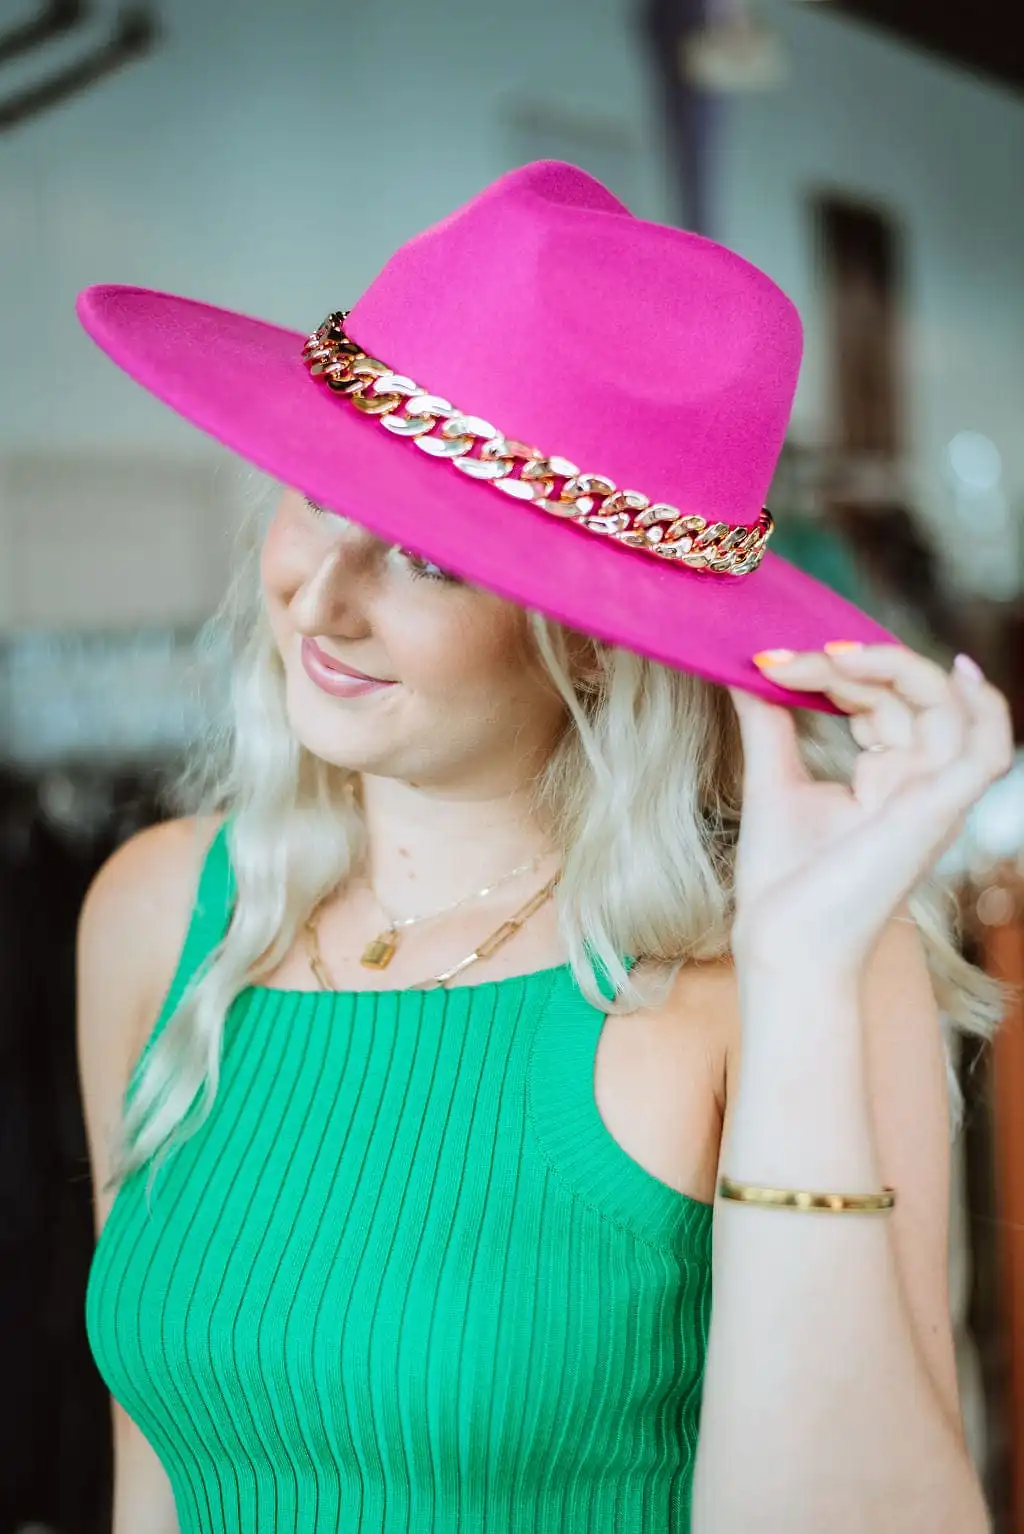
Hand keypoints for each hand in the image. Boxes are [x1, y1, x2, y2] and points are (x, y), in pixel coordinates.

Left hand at [727, 644, 1013, 976]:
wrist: (782, 942)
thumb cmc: (782, 882)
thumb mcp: (773, 781)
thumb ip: (769, 723)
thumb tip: (750, 668)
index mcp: (887, 780)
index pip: (884, 700)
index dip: (838, 669)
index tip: (772, 660)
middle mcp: (919, 786)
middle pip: (913, 694)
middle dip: (854, 664)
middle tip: (787, 661)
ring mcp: (933, 799)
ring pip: (949, 707)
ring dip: (894, 668)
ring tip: (831, 658)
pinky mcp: (939, 813)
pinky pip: (989, 751)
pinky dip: (985, 708)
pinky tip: (960, 672)